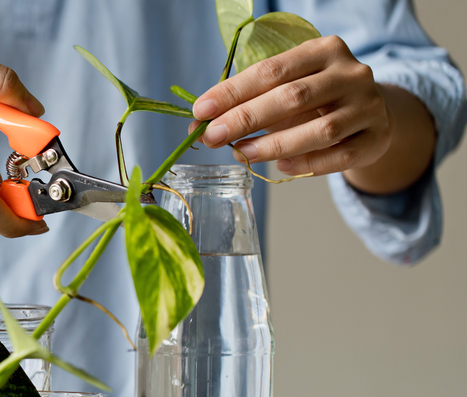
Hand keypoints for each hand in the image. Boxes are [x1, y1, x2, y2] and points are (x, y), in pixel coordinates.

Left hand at [189, 36, 401, 184]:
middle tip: (212, 136)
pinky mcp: (377, 138)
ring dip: (274, 145)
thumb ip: (248, 103)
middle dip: (246, 117)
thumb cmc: (317, 101)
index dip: (234, 91)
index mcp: (324, 50)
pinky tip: (281, 167)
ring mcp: (368, 106)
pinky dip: (308, 164)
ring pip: (320, 130)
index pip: (272, 70)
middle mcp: (350, 74)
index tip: (201, 110)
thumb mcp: (285, 91)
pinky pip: (339, 156)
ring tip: (241, 153)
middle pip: (293, 97)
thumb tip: (198, 126)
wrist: (372, 115)